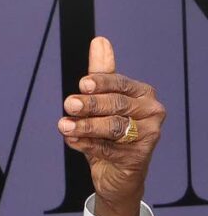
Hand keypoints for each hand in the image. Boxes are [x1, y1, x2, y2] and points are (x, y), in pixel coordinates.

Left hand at [57, 36, 165, 215]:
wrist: (116, 175)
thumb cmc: (109, 136)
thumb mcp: (102, 104)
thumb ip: (101, 75)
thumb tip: (99, 41)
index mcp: (142, 93)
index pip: (120, 83)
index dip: (101, 83)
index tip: (82, 84)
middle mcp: (151, 111)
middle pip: (117, 105)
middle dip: (90, 104)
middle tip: (69, 104)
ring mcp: (148, 134)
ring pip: (113, 127)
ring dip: (86, 126)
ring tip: (64, 126)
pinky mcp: (140, 156)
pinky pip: (109, 148)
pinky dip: (87, 145)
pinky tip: (71, 141)